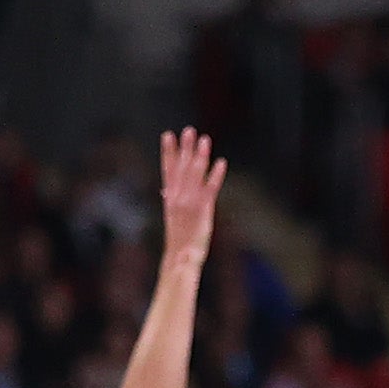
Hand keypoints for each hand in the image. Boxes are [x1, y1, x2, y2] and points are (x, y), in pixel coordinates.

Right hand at [156, 126, 224, 264]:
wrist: (180, 257)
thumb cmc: (179, 239)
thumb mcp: (172, 216)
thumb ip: (171, 199)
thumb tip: (166, 189)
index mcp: (170, 197)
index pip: (168, 170)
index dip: (168, 152)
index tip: (168, 135)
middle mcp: (178, 197)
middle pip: (182, 167)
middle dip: (186, 148)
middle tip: (189, 130)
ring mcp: (190, 203)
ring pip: (195, 175)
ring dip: (201, 156)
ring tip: (205, 139)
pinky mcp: (202, 211)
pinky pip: (210, 189)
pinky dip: (216, 175)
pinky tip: (221, 162)